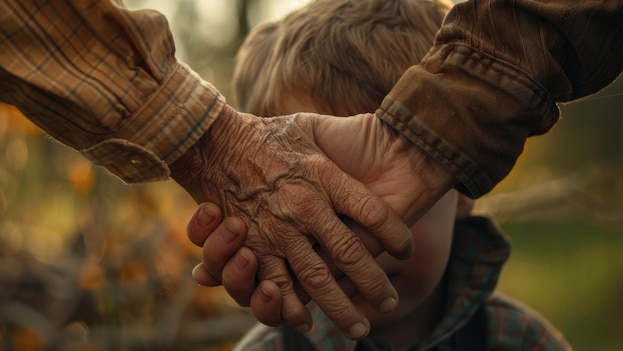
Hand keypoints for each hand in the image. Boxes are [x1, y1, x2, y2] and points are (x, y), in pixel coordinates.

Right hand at [170, 105, 413, 338]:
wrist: (214, 138)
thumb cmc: (268, 134)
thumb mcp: (310, 128)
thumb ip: (340, 137)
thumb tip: (377, 134)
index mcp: (325, 177)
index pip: (374, 213)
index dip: (397, 235)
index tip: (406, 250)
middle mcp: (306, 206)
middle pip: (352, 254)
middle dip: (375, 284)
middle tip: (389, 303)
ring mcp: (279, 230)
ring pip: (319, 279)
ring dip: (342, 307)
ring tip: (360, 327)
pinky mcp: (253, 247)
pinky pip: (277, 285)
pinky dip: (292, 307)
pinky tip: (309, 322)